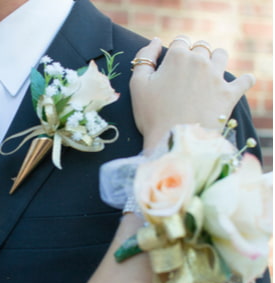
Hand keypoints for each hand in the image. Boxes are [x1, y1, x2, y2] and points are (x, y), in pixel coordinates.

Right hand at [130, 36, 254, 151]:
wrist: (175, 141)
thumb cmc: (152, 114)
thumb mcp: (137, 84)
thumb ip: (144, 58)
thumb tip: (156, 41)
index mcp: (177, 57)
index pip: (180, 41)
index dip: (175, 51)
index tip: (172, 63)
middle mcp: (200, 61)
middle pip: (201, 47)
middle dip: (195, 55)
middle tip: (187, 72)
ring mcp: (217, 77)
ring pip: (221, 56)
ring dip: (215, 60)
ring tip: (208, 74)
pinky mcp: (230, 94)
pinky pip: (246, 80)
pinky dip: (244, 80)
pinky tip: (237, 84)